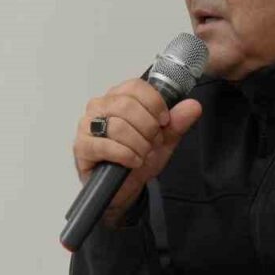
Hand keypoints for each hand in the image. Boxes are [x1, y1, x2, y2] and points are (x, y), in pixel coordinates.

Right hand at [73, 79, 201, 227]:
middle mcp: (100, 107)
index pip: (136, 86)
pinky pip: (106, 146)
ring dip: (138, 144)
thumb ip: (178, 122)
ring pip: (118, 126)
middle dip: (148, 128)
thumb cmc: (138, 158)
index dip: (155, 105)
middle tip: (152, 143)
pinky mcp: (82, 146)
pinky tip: (133, 162)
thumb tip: (193, 105)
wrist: (124, 187)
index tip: (164, 122)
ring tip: (142, 154)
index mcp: (119, 98)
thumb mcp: (164, 140)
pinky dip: (126, 155)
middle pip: (127, 105)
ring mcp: (87, 126)